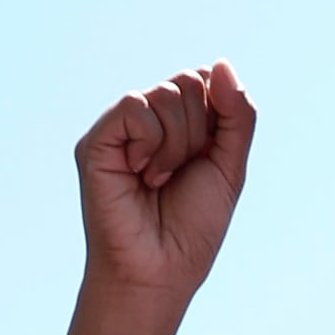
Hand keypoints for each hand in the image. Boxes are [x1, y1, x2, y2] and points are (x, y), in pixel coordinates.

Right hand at [74, 65, 255, 305]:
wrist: (160, 272)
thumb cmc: (191, 227)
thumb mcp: (229, 166)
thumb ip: (236, 115)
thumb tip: (221, 63)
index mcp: (176, 124)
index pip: (204, 79)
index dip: (219, 113)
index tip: (208, 158)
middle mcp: (145, 120)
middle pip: (188, 80)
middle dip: (200, 131)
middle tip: (180, 173)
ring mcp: (119, 129)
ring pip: (165, 93)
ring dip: (178, 144)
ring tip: (159, 180)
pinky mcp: (97, 141)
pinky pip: (136, 106)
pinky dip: (152, 143)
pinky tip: (141, 175)